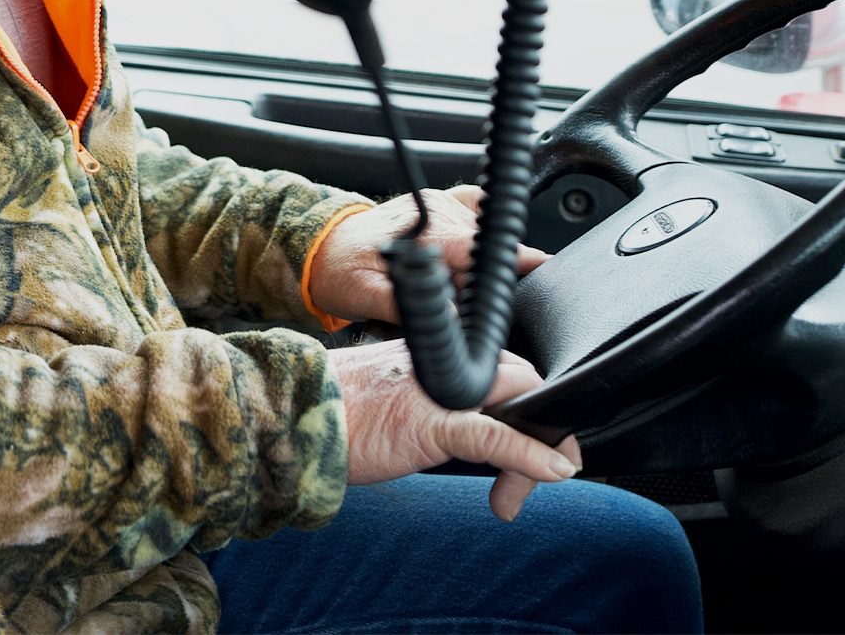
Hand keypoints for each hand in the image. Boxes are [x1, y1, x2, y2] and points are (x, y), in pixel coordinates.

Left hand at [309, 185, 548, 324]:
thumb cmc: (340, 273)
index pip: (483, 250)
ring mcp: (442, 204)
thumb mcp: (366, 298)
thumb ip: (407, 307)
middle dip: (485, 278)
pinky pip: (478, 208)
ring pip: (486, 232)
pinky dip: (483, 231)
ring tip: (454, 282)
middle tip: (461, 300)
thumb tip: (450, 318)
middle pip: (488, 248)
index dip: (514, 264)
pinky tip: (470, 255)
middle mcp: (439, 213)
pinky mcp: (441, 204)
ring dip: (481, 259)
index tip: (541, 272)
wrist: (322, 248)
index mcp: (426, 233)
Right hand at [337, 339, 582, 519]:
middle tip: (537, 470)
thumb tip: (454, 423)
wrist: (291, 415)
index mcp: (431, 354)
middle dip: (540, 427)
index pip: (500, 366)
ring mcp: (440, 391)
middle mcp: (441, 364)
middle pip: (522, 384)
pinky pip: (498, 437)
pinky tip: (553, 471)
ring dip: (540, 449)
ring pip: (519, 407)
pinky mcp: (433, 423)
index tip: (527, 437)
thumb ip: (424, 397)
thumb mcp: (388, 394)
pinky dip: (531, 456)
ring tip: (525, 489)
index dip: (522, 404)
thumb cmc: (332, 412)